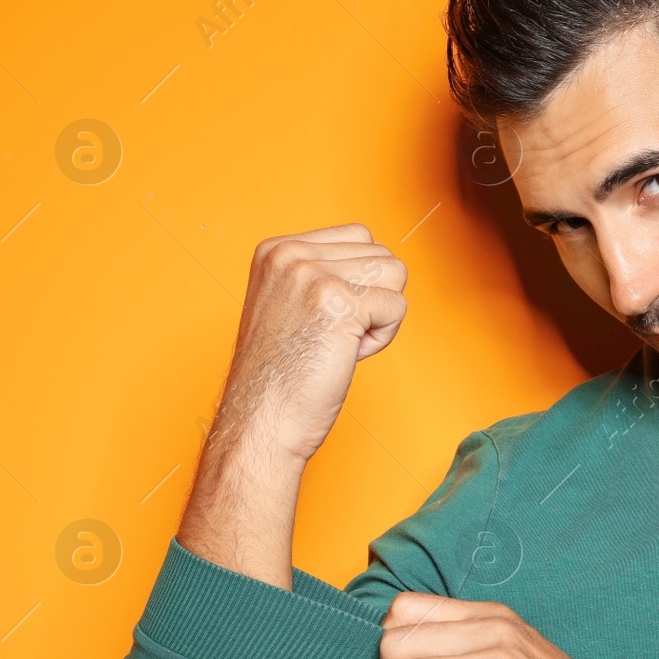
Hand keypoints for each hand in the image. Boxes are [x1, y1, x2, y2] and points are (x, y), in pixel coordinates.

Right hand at [177, 223, 406, 588]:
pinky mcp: (339, 302)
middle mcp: (291, 254)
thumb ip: (322, 273)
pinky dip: (382, 339)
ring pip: (395, 275)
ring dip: (379, 316)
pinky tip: (346, 356)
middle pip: (382, 254)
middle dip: (372, 299)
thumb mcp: (290, 304)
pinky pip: (397, 308)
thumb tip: (379, 260)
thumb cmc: (281, 375)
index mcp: (276, 249)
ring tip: (339, 343)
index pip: (358, 236)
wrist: (261, 422)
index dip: (359, 282)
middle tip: (332, 337)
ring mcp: (313, 275)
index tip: (325, 319)